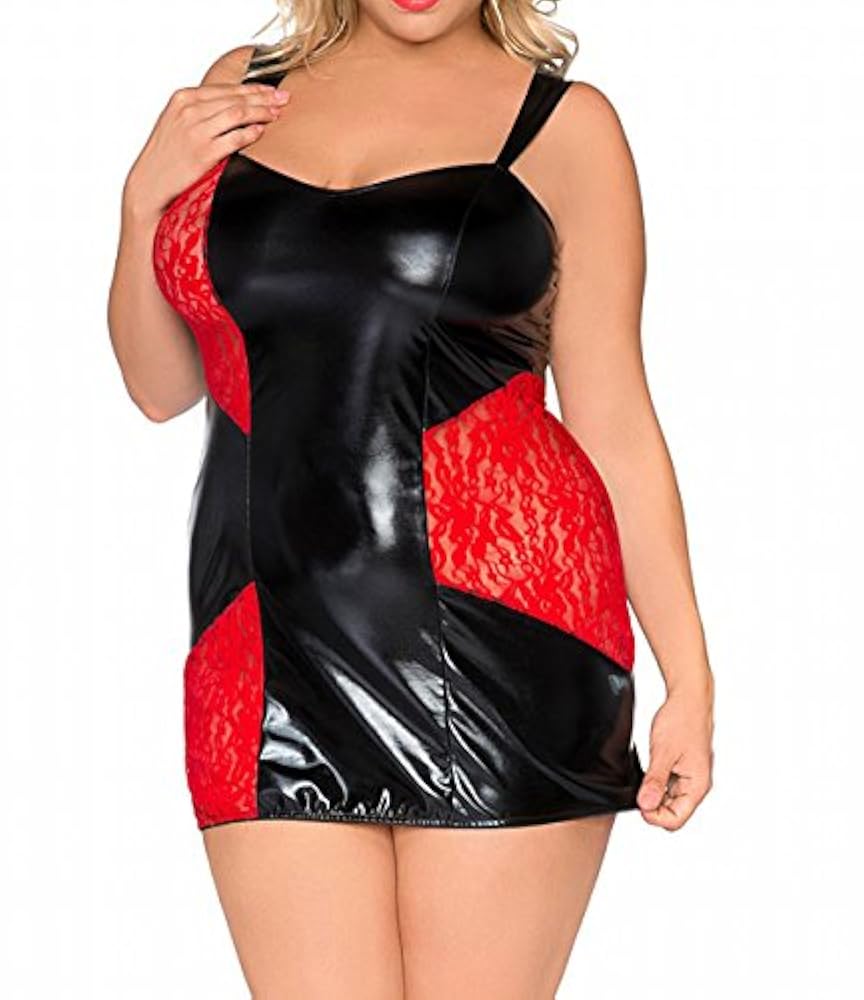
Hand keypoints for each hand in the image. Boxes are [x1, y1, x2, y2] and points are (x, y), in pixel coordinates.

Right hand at [123, 81, 290, 221]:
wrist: (151, 181)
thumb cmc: (166, 155)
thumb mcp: (178, 122)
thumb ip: (201, 110)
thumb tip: (232, 106)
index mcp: (184, 98)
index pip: (226, 88)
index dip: (252, 88)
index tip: (270, 90)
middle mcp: (190, 110)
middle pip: (235, 99)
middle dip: (263, 97)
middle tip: (282, 98)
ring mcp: (197, 131)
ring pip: (238, 114)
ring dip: (261, 112)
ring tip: (276, 114)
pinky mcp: (204, 152)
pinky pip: (235, 138)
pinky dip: (250, 133)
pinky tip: (261, 132)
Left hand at [637, 676, 713, 829]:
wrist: (688, 698)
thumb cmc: (682, 720)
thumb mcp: (663, 752)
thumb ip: (655, 781)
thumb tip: (646, 805)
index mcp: (697, 785)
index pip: (676, 819)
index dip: (654, 816)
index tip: (639, 801)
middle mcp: (696, 785)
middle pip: (672, 812)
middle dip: (653, 805)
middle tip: (638, 787)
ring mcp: (689, 777)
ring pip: (669, 800)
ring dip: (654, 793)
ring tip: (644, 774)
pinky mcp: (682, 768)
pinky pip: (668, 785)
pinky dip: (656, 782)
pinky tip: (647, 770)